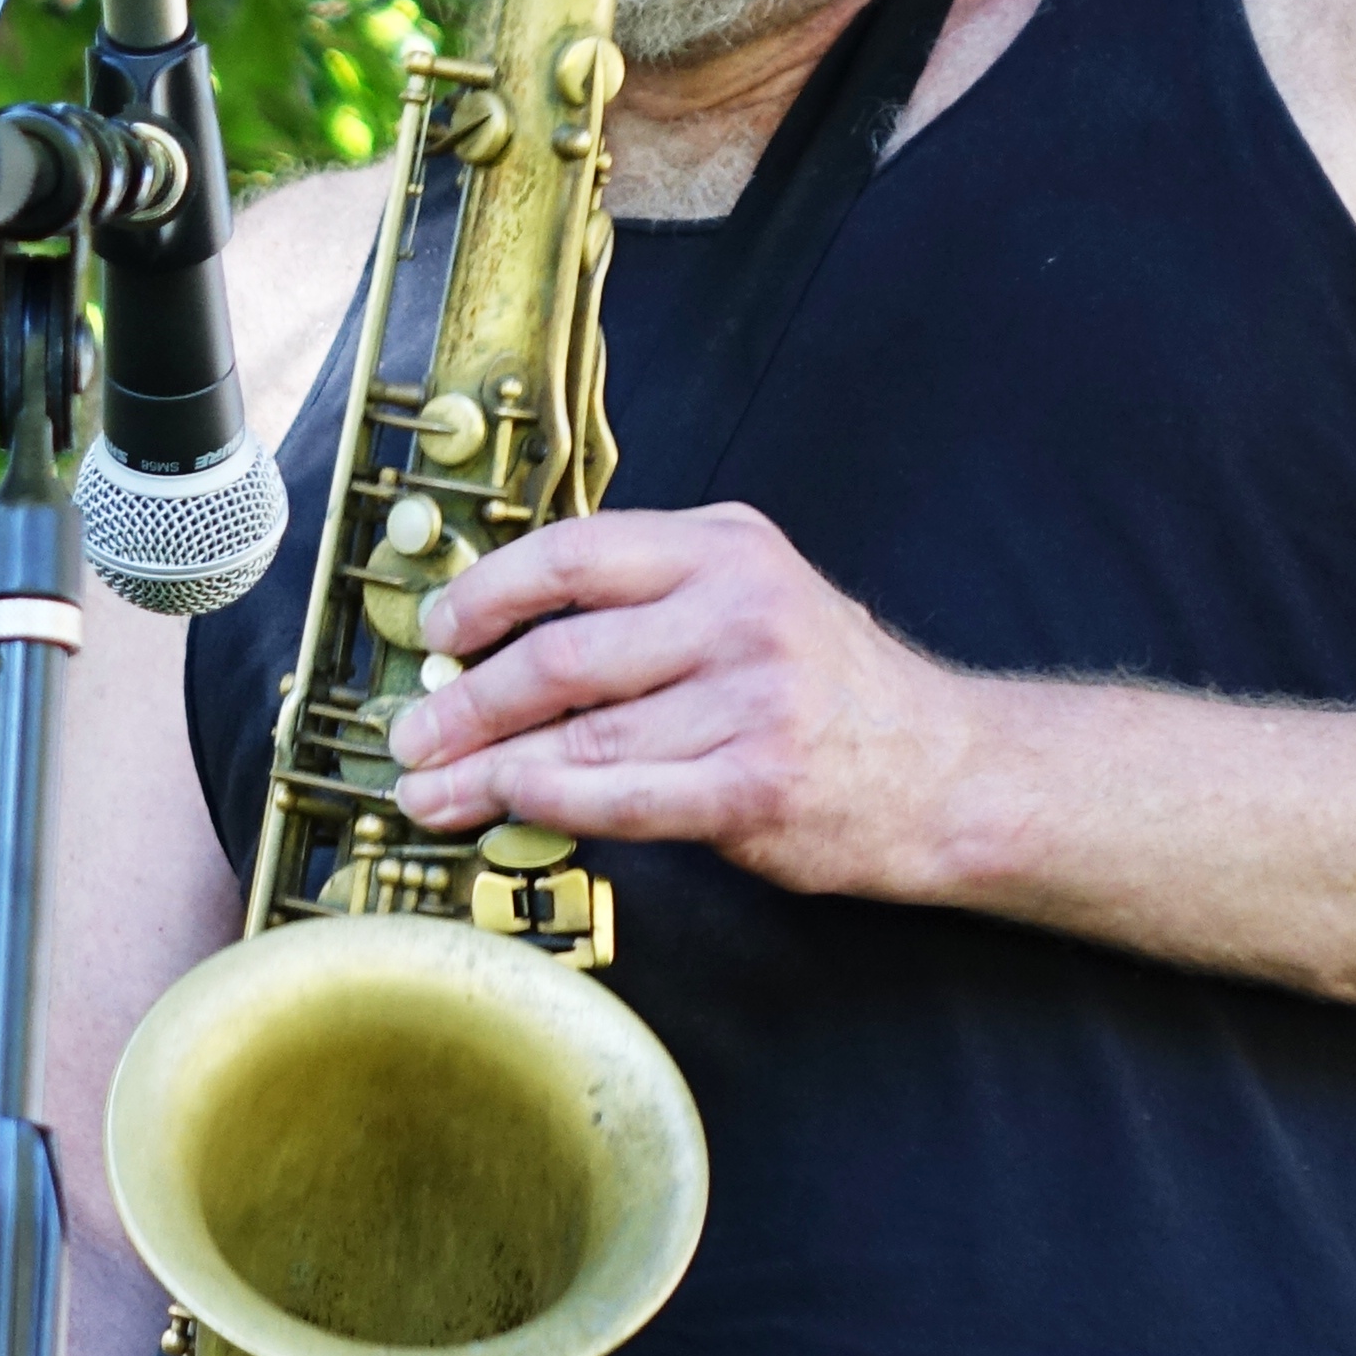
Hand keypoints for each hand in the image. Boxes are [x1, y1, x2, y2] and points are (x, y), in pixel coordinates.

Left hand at [385, 503, 980, 898]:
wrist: (945, 772)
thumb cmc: (827, 692)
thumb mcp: (750, 601)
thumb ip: (646, 604)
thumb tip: (497, 636)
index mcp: (724, 549)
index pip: (574, 555)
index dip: (486, 593)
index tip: (436, 630)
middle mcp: (739, 612)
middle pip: (560, 656)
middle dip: (466, 701)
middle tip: (410, 735)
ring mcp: (751, 700)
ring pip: (580, 737)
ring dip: (486, 769)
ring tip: (429, 791)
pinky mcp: (755, 785)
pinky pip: (624, 797)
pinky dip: (549, 802)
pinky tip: (503, 807)